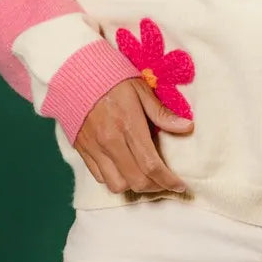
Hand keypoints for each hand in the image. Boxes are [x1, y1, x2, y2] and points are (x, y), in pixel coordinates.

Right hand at [74, 78, 192, 195]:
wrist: (75, 74)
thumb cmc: (112, 78)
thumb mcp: (141, 89)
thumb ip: (161, 112)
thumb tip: (187, 127)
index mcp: (128, 125)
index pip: (151, 164)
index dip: (168, 180)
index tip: (180, 185)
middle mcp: (110, 141)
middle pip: (136, 181)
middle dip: (155, 187)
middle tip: (166, 182)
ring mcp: (94, 148)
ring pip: (117, 185)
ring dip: (134, 186)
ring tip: (145, 177)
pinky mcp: (83, 151)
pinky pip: (100, 177)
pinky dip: (115, 180)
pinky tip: (125, 170)